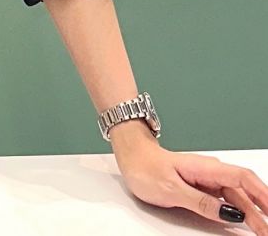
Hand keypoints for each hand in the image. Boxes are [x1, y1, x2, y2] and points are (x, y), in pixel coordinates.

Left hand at [112, 123, 267, 233]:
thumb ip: (201, 202)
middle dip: (262, 210)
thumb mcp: (172, 188)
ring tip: (262, 231)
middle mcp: (210, 172)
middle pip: (243, 192)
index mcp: (206, 167)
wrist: (130, 157)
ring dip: (252, 214)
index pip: (243, 178)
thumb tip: (228, 213)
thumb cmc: (146, 167)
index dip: (263, 195)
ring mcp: (206, 180)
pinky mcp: (201, 188)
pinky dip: (238, 211)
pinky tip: (245, 222)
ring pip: (236, 197)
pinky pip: (224, 200)